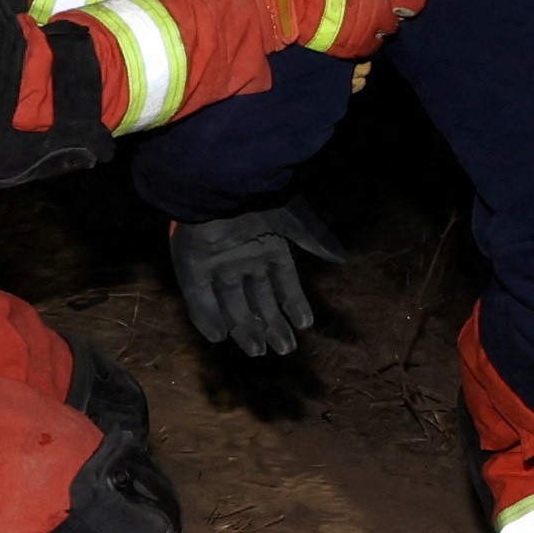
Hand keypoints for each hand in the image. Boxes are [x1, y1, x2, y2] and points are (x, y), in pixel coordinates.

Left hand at [169, 203, 347, 358]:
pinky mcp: (190, 265)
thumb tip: (343, 257)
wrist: (221, 181)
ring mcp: (215, 262)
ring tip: (258, 351)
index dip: (294, 304)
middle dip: (271, 323)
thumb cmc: (261, 197)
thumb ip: (317, 240)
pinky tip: (220, 337)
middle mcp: (242, 256)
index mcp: (267, 244)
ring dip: (243, 327)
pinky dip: (207, 316)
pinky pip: (198, 297)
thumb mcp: (296, 219)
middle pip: (258, 298)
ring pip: (230, 303)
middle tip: (284, 349)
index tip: (305, 325)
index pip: (283, 282)